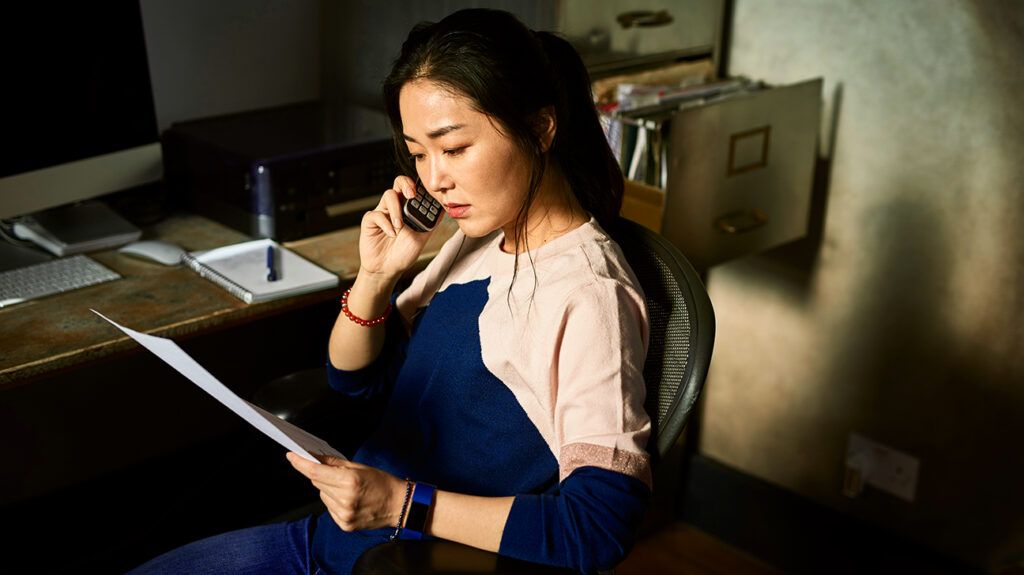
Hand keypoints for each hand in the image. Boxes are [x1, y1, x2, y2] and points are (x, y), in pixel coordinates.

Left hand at [286, 452, 406, 531]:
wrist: (399, 505)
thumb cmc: (383, 483)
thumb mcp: (360, 467)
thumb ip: (335, 463)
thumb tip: (314, 457)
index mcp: (349, 482)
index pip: (315, 472)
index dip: (300, 463)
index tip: (291, 456)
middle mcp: (344, 500)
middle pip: (317, 482)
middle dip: (319, 474)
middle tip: (332, 470)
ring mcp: (343, 514)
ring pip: (322, 495)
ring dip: (327, 488)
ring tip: (347, 487)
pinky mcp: (344, 524)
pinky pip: (329, 507)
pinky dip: (333, 500)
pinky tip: (348, 499)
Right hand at [358, 176, 441, 280]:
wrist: (388, 269)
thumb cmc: (403, 253)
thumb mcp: (422, 237)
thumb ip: (431, 223)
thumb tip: (444, 209)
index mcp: (408, 208)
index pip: (413, 188)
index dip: (419, 186)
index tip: (426, 193)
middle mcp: (395, 206)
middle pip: (398, 182)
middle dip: (406, 184)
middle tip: (412, 195)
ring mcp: (382, 212)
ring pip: (388, 195)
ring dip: (396, 209)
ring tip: (400, 226)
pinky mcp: (370, 221)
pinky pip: (376, 214)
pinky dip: (386, 224)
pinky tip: (391, 234)